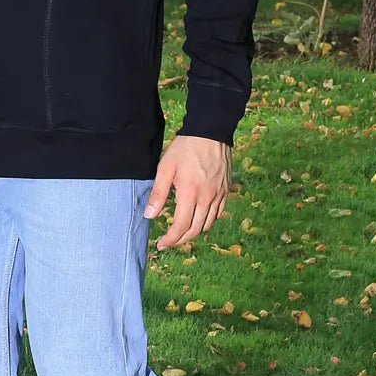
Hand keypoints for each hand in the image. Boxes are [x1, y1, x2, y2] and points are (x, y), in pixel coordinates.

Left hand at [144, 134, 231, 249]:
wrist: (210, 132)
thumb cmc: (185, 148)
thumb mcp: (166, 168)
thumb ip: (158, 194)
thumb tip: (150, 215)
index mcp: (190, 193)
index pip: (181, 226)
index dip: (170, 239)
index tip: (161, 244)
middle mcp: (207, 198)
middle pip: (194, 229)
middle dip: (180, 240)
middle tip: (168, 241)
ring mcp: (219, 195)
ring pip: (207, 224)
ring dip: (193, 233)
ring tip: (181, 233)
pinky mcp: (225, 191)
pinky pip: (217, 214)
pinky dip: (206, 222)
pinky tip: (197, 220)